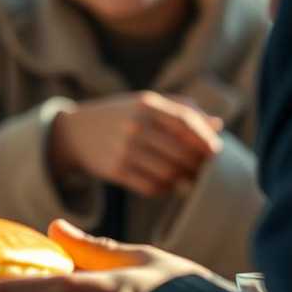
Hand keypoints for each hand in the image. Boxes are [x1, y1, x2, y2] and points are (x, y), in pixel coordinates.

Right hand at [50, 91, 223, 195]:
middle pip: (181, 152)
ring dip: (182, 179)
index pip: (186, 122)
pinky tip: (164, 182)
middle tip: (201, 169)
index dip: (205, 139)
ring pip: (169, 173)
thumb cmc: (119, 115)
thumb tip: (218, 125)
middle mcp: (134, 125)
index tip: (216, 151)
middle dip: (196, 164)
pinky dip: (164, 188)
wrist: (73, 132)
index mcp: (145, 104)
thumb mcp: (145, 103)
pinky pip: (151, 186)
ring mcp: (123, 149)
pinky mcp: (114, 170)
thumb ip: (182, 109)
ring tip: (184, 177)